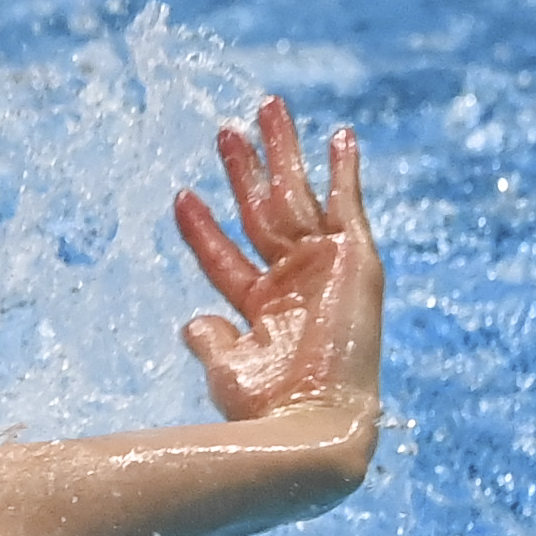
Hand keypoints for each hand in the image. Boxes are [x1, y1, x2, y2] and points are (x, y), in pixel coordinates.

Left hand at [174, 96, 382, 424]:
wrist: (309, 427)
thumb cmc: (263, 411)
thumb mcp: (225, 367)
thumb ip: (209, 338)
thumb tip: (192, 320)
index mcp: (262, 309)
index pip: (223, 255)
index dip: (200, 227)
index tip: (179, 194)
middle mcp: (295, 283)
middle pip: (261, 212)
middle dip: (244, 170)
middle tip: (224, 128)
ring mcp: (325, 269)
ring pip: (296, 196)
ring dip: (281, 152)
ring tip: (264, 108)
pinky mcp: (355, 261)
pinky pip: (346, 204)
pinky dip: (344, 170)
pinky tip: (339, 136)